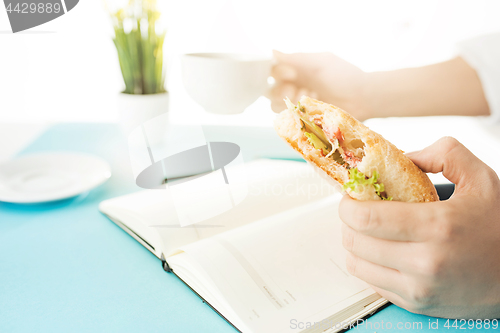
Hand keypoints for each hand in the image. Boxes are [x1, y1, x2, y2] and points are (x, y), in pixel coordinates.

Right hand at [269, 51, 369, 119]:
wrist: (362, 97)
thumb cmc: (344, 76)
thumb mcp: (319, 62)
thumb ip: (295, 58)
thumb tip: (272, 52)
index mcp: (297, 68)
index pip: (273, 70)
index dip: (278, 72)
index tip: (292, 73)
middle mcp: (294, 84)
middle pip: (270, 89)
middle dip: (280, 90)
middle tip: (297, 89)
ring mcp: (298, 102)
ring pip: (275, 104)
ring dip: (287, 102)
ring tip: (306, 99)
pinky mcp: (303, 117)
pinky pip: (287, 117)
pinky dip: (294, 112)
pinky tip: (310, 108)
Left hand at [339, 137, 499, 317]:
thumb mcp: (481, 179)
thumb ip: (443, 154)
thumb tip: (403, 157)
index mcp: (437, 227)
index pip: (367, 218)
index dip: (348, 204)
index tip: (351, 196)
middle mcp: (425, 262)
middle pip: (355, 240)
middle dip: (349, 221)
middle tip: (360, 209)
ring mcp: (419, 288)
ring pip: (357, 263)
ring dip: (355, 243)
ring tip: (370, 230)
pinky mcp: (416, 304)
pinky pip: (371, 282)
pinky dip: (369, 264)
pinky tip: (383, 250)